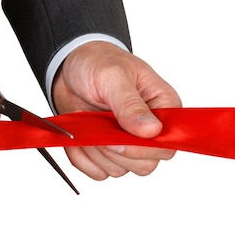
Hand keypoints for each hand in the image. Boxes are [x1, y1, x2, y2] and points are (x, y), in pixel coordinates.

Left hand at [53, 41, 181, 179]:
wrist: (68, 66)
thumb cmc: (96, 62)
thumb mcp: (112, 75)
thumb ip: (130, 104)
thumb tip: (151, 131)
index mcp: (162, 107)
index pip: (166, 146)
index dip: (141, 149)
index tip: (115, 138)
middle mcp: (148, 130)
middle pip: (144, 165)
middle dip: (113, 151)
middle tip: (95, 126)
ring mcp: (126, 142)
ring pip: (119, 171)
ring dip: (95, 152)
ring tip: (85, 124)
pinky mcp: (105, 151)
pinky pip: (97, 171)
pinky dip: (82, 158)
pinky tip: (78, 137)